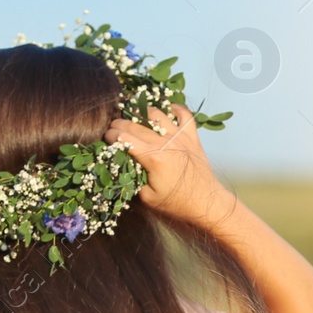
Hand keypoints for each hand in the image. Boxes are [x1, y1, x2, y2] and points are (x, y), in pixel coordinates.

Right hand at [104, 105, 227, 224]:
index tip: (106, 137)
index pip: (125, 139)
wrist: (206, 202)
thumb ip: (133, 178)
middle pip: (136, 125)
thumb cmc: (177, 203)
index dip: (111, 135)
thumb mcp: (147, 198)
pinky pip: (184, 114)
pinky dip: (174, 109)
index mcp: (153, 158)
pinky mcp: (192, 137)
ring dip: (142, 113)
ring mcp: (181, 137)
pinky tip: (166, 111)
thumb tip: (123, 165)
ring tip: (134, 117)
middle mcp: (166, 143)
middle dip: (120, 124)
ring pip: (157, 114)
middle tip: (113, 127)